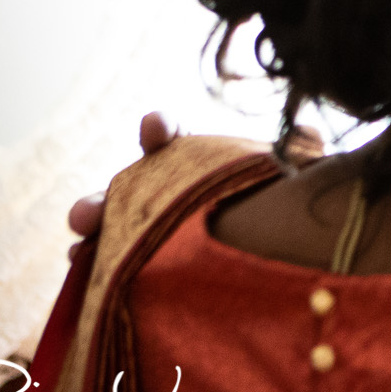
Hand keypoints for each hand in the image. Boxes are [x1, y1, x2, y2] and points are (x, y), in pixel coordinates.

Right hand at [66, 111, 320, 243]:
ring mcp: (152, 229)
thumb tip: (309, 131)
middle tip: (88, 209)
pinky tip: (82, 262)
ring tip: (81, 231)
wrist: (284, 264)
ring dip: (94, 222)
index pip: (176, 142)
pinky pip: (112, 261)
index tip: (155, 126)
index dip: (162, 132)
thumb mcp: (296, 180)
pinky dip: (94, 259)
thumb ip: (297, 155)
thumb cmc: (286, 207)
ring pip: (114, 223)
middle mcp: (169, 193)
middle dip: (108, 194)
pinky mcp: (142, 265)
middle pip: (132, 188)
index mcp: (201, 165)